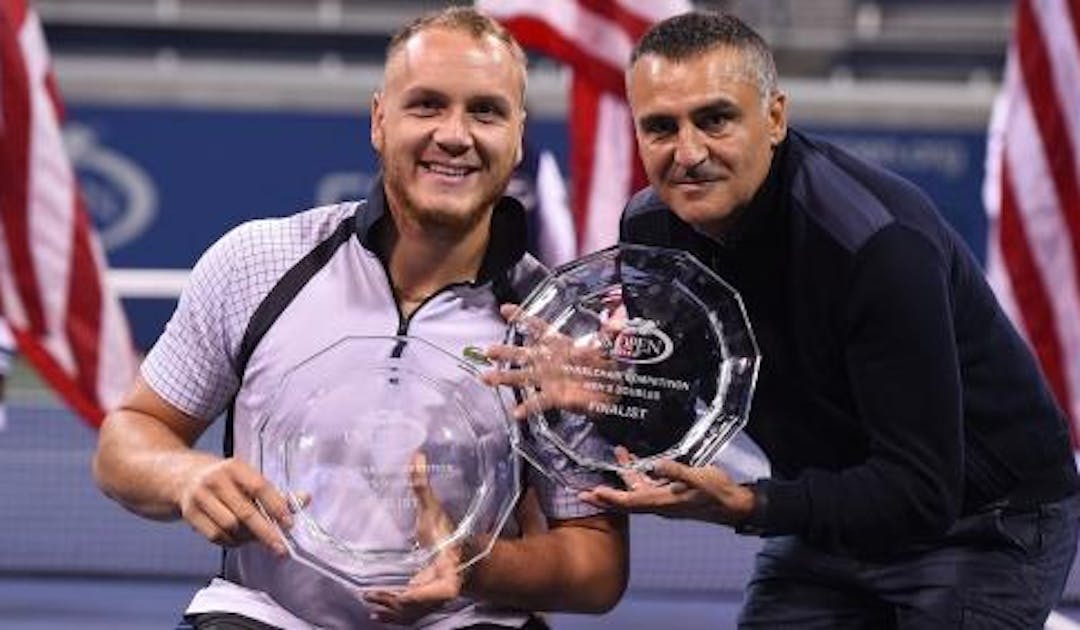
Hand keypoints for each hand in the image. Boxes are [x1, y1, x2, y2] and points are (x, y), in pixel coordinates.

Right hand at [177, 457, 293, 555]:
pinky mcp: (189, 514)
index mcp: (235, 467)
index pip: (259, 487)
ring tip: (258, 539)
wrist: (181, 477)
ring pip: (230, 527)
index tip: (289, 524)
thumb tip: (306, 498)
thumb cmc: (225, 480)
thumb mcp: (248, 478)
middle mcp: (216, 480)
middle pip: (244, 512)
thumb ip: (277, 492)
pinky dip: (231, 542)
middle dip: (266, 532)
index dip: (276, 506)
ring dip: (247, 538)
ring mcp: (199, 497)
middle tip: (281, 549)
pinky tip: (240, 540)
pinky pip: (215, 536)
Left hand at [363, 453, 464, 624]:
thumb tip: (417, 456)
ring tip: (370, 601)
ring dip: (390, 611)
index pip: (436, 593)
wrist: (466, 554)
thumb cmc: (449, 534)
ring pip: (412, 614)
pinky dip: (394, 615)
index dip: (415, 595)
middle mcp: (442, 591)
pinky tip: (377, 613)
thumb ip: (423, 487)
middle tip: (369, 594)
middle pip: (417, 606)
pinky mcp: (426, 603)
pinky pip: (410, 614)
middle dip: (394, 604)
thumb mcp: (434, 511)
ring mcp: (434, 600)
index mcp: (449, 573)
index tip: (396, 592)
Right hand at [484, 304, 617, 419]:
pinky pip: (538, 401)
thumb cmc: (607, 365)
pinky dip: (527, 407)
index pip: (538, 327)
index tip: (505, 309)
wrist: (614, 391)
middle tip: (487, 350)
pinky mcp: (555, 397)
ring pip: (522, 377)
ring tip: (486, 378)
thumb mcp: (610, 346)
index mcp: (560, 344)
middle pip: (522, 354)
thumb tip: (620, 322)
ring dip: (504, 377)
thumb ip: (612, 333)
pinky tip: (516, 412)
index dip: (522, 318)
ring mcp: (549, 379)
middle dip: (504, 352)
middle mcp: (549, 361)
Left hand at [577, 447, 754, 526]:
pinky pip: (648, 484)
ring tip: (617, 453)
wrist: (732, 504)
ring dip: (624, 474)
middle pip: (625, 500)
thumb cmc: (716, 493)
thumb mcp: (699, 478)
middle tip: (582, 492)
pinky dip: (639, 472)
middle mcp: (659, 503)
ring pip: (636, 489)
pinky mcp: (670, 493)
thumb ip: (677, 471)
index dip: (610, 498)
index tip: (592, 493)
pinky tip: (635, 459)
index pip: (630, 502)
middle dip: (604, 495)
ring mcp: (664, 499)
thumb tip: (657, 464)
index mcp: (663, 502)